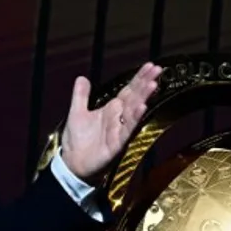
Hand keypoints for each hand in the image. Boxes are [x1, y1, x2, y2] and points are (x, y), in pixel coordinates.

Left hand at [59, 62, 163, 183]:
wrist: (72, 165)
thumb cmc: (76, 141)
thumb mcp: (76, 112)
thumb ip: (80, 95)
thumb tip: (82, 77)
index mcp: (112, 109)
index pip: (129, 90)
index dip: (139, 78)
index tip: (151, 65)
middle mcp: (119, 117)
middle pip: (135, 97)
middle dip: (146, 83)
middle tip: (158, 70)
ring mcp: (120, 130)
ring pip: (134, 111)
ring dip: (143, 97)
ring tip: (153, 84)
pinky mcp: (117, 143)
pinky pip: (128, 129)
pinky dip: (135, 118)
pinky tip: (142, 106)